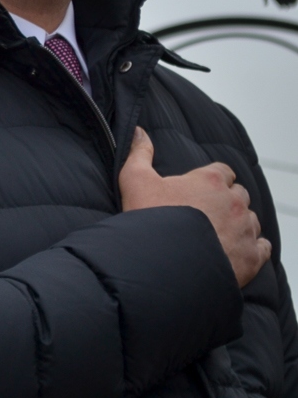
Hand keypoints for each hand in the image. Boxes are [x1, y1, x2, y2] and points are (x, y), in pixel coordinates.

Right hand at [119, 127, 269, 286]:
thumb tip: (140, 132)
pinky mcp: (251, 256)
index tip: (197, 191)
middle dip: (225, 201)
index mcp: (210, 181)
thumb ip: (139, 154)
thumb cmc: (150, 221)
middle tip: (202, 214)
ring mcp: (245, 229)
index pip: (223, 171)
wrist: (162, 265)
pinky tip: (233, 250)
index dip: (211, 180)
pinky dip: (252, 247)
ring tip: (214, 235)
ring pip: (250, 220)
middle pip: (239, 195)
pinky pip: (262, 247)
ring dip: (237, 224)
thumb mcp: (135, 181)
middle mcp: (234, 202)